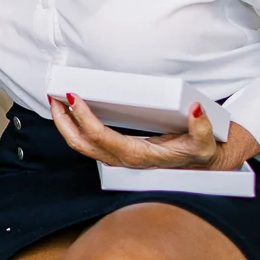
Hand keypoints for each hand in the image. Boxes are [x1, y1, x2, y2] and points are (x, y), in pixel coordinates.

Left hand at [50, 94, 259, 170]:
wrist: (203, 164)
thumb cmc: (200, 152)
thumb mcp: (206, 142)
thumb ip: (202, 126)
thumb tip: (194, 109)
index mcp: (140, 157)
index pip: (103, 139)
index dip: (85, 119)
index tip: (74, 98)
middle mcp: (124, 160)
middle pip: (82, 145)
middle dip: (63, 122)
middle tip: (53, 96)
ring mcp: (117, 158)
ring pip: (81, 146)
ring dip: (64, 124)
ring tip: (55, 101)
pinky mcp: (116, 153)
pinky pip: (87, 143)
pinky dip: (74, 126)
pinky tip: (70, 110)